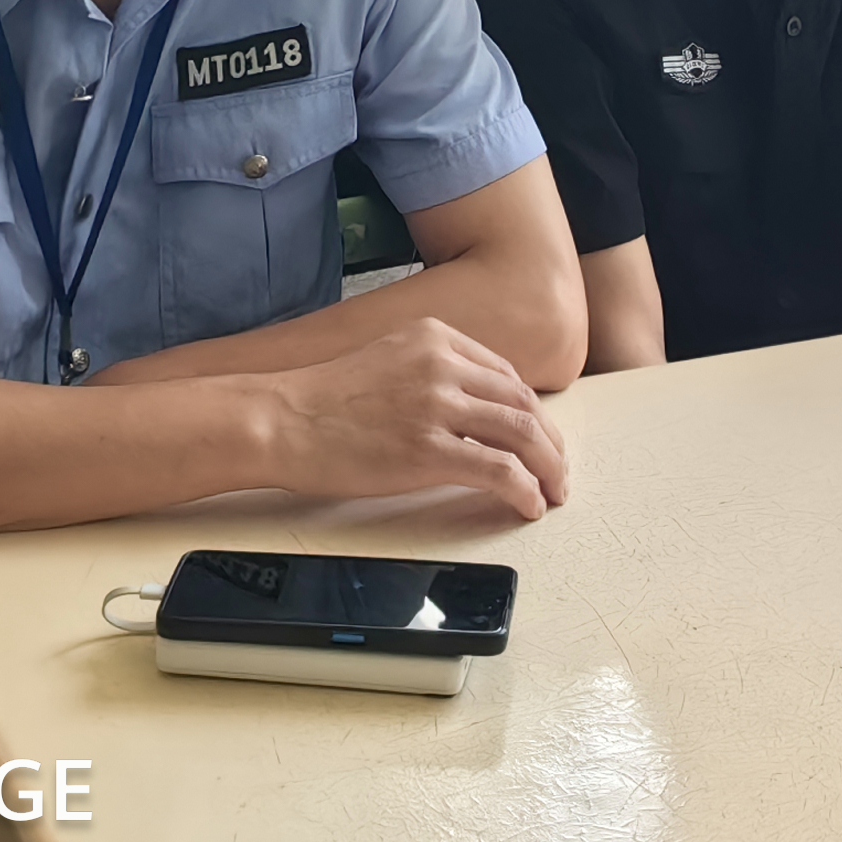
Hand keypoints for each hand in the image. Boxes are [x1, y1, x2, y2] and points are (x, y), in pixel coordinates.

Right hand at [259, 318, 568, 523]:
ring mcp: (438, 406)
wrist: (282, 419)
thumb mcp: (388, 360)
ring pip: (521, 433)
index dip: (532, 412)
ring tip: (554, 490)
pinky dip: (525, 488)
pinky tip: (530, 503)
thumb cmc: (325, 399)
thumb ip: (432, 372)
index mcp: (436, 338)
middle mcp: (444, 364)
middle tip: (559, 469)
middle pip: (522, 403)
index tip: (541, 436)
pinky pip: (498, 470)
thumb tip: (471, 409)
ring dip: (548, 467)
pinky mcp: (428, 450)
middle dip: (550, 441)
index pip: (506, 375)